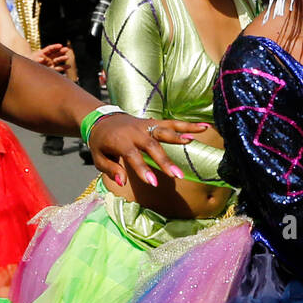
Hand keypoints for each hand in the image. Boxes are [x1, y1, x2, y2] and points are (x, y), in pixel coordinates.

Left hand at [29, 42, 68, 70]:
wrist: (28, 68)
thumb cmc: (30, 62)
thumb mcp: (32, 60)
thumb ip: (37, 59)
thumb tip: (42, 59)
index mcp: (43, 52)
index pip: (50, 48)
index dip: (55, 47)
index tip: (60, 45)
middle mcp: (48, 57)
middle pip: (56, 53)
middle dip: (61, 51)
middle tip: (67, 49)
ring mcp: (50, 63)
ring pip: (58, 60)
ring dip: (62, 58)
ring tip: (67, 57)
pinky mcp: (52, 69)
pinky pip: (58, 68)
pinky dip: (63, 67)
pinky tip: (69, 66)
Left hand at [87, 113, 207, 186]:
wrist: (102, 120)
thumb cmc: (101, 143)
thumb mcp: (98, 158)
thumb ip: (110, 169)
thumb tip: (121, 181)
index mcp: (120, 141)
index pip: (133, 156)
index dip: (142, 169)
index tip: (154, 183)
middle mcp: (135, 131)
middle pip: (152, 145)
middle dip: (165, 160)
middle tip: (178, 175)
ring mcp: (145, 125)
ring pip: (164, 130)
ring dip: (180, 135)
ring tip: (195, 141)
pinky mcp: (153, 122)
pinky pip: (171, 123)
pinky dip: (187, 125)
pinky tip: (204, 127)